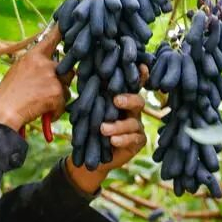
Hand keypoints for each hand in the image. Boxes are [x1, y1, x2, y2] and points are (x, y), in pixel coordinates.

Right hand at [0, 28, 69, 130]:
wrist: (2, 111)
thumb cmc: (7, 95)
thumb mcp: (18, 71)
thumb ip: (35, 66)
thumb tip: (50, 69)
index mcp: (32, 56)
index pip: (51, 39)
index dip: (62, 32)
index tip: (68, 24)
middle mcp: (44, 63)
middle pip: (67, 69)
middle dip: (62, 82)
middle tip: (46, 92)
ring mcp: (52, 77)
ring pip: (67, 88)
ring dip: (59, 97)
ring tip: (42, 104)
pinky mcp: (57, 93)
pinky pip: (64, 103)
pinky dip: (56, 111)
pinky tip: (44, 113)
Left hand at [65, 66, 148, 194]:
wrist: (88, 155)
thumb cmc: (88, 128)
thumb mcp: (86, 110)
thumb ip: (90, 96)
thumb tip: (80, 73)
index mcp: (121, 99)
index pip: (131, 86)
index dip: (140, 76)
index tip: (141, 67)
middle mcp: (132, 110)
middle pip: (138, 101)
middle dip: (128, 99)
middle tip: (116, 100)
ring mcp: (137, 126)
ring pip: (134, 122)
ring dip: (118, 125)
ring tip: (102, 129)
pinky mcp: (138, 141)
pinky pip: (134, 138)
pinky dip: (122, 139)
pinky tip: (113, 140)